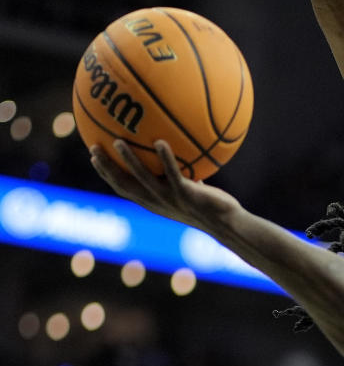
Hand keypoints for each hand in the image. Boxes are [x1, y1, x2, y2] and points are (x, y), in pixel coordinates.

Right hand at [90, 140, 241, 230]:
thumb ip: (180, 176)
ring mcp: (170, 199)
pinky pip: (172, 174)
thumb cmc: (210, 207)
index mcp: (153, 202)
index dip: (106, 174)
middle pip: (123, 184)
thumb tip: (180, 154)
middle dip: (106, 167)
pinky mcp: (185, 194)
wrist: (226, 224)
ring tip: (117, 141)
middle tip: (93, 148)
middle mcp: (156, 202)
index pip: (123, 188)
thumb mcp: (189, 191)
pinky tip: (160, 141)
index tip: (94, 157)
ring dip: (128, 160)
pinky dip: (165, 158)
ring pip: (142, 178)